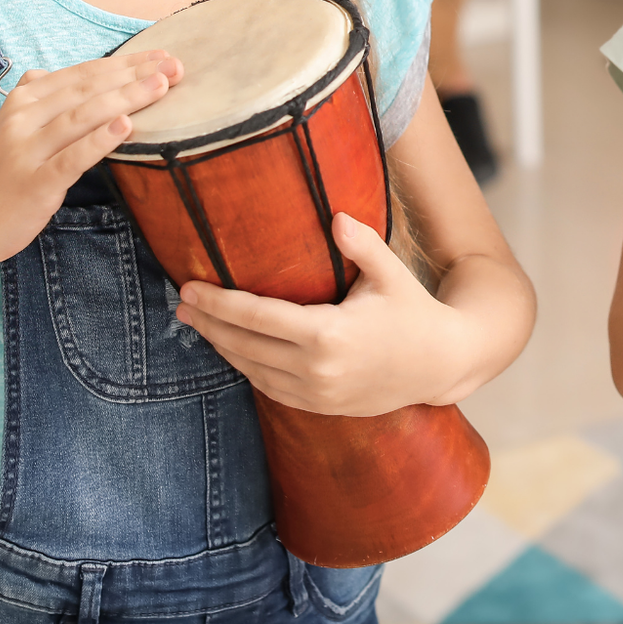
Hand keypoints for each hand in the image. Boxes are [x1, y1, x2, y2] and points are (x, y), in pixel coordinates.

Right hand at [0, 52, 181, 271]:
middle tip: (175, 65)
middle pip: (88, 88)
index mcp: (23, 100)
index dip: (125, 63)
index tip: (162, 55)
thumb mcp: (10, 128)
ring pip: (83, 116)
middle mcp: (23, 118)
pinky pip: (72, 157)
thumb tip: (57, 73)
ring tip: (161, 86)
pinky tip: (126, 127)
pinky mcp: (34, 183)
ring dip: (125, 98)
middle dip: (135, 74)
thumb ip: (37, 99)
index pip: (83, 73)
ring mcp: (27, 150)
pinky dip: (99, 140)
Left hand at [176, 212, 469, 415]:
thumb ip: (362, 244)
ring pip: (252, 370)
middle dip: (209, 323)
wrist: (440, 365)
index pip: (257, 317)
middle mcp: (317, 369)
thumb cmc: (414, 312)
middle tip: (181, 304)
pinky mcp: (319, 407)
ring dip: (221, 347)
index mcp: (329, 334)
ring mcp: (317, 394)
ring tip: (197, 324)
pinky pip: (269, 388)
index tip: (189, 288)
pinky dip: (246, 367)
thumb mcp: (391, 273)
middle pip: (245, 345)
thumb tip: (335, 216)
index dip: (219, 303)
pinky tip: (232, 348)